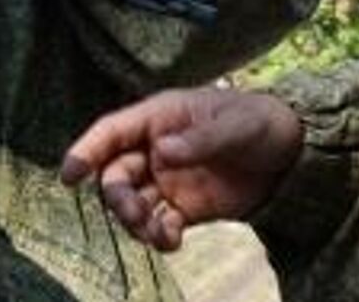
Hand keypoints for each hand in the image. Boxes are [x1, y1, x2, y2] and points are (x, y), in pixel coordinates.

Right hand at [59, 87, 303, 250]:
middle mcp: (155, 149)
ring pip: (131, 202)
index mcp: (160, 117)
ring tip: (159, 234)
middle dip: (117, 199)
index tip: (69, 173)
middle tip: (136, 216)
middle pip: (116, 174)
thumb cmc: (258, 124)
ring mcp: (167, 179)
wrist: (290, 156)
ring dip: (135, 222)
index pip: (113, 131)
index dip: (87, 149)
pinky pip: (157, 223)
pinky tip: (173, 241)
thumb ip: (201, 139)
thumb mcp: (236, 126)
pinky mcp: (183, 207)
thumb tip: (162, 152)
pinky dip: (158, 236)